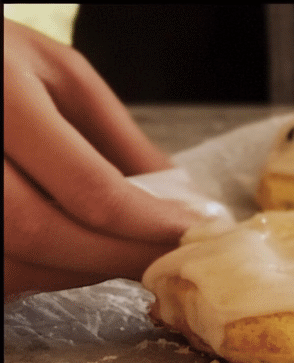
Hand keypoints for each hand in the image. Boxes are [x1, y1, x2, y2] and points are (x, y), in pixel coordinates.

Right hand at [4, 18, 199, 299]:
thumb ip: (119, 138)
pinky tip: (71, 252)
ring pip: (16, 263)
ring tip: (120, 253)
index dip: (149, 225)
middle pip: (45, 234)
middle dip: (118, 258)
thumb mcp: (55, 73)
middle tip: (164, 261)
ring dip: (81, 271)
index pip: (88, 188)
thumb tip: (185, 199)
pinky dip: (43, 273)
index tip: (190, 234)